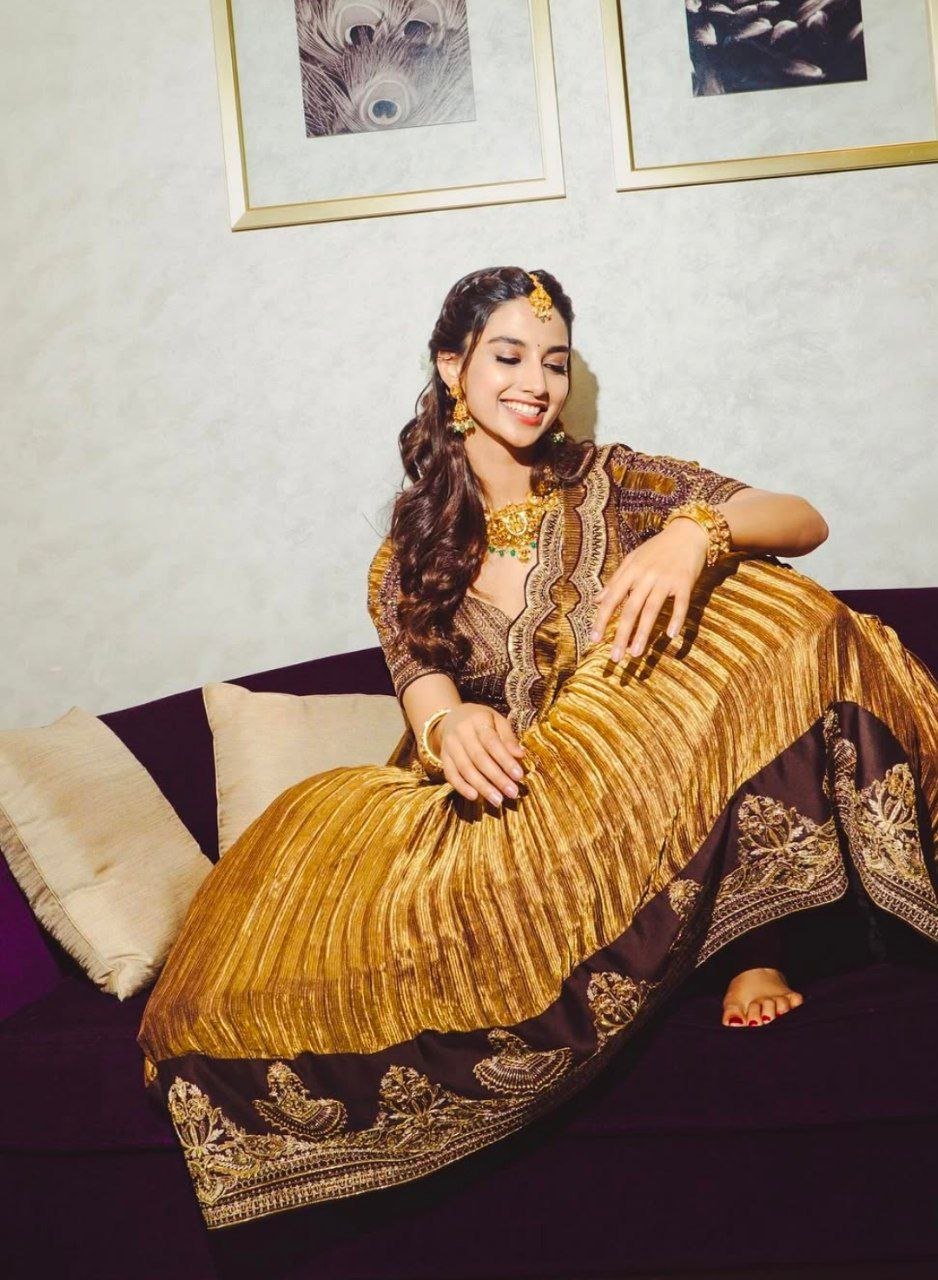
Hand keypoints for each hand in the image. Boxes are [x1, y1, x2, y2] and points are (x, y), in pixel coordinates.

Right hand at [432, 703, 526, 804]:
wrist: (454, 717)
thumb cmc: (483, 721)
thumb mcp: (498, 721)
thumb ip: (508, 738)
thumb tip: (520, 755)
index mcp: (478, 720)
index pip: (492, 742)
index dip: (506, 760)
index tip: (519, 776)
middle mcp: (461, 731)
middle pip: (479, 758)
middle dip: (497, 778)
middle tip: (512, 793)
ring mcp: (450, 744)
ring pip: (465, 769)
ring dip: (482, 786)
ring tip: (497, 800)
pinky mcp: (443, 756)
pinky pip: (450, 774)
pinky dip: (461, 787)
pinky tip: (474, 797)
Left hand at [588, 518, 708, 660]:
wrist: (688, 533)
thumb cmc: (658, 548)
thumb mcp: (633, 559)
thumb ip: (615, 580)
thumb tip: (597, 600)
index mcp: (631, 571)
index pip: (612, 599)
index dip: (601, 619)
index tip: (594, 640)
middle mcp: (646, 576)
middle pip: (630, 609)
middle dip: (621, 635)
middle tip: (615, 657)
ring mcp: (666, 579)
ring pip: (652, 610)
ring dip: (643, 634)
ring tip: (635, 654)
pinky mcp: (685, 582)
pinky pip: (680, 604)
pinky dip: (676, 620)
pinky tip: (671, 637)